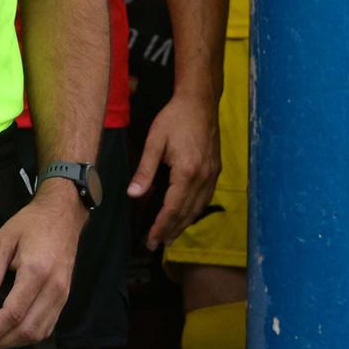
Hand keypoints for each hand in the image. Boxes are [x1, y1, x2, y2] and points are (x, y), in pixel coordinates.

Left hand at [0, 184, 86, 348]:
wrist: (63, 215)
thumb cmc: (30, 224)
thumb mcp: (2, 240)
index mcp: (36, 273)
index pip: (12, 314)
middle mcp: (53, 288)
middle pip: (27, 329)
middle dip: (1, 342)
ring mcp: (62, 294)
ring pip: (40, 332)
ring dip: (15, 342)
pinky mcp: (65, 296)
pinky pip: (49, 324)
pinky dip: (30, 335)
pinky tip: (13, 333)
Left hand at [130, 91, 221, 249]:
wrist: (200, 102)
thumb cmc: (175, 118)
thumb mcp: (154, 142)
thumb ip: (144, 170)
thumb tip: (134, 194)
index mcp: (187, 172)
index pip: (173, 208)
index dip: (161, 226)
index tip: (151, 240)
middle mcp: (204, 177)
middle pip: (187, 213)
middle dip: (171, 231)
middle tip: (156, 246)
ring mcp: (212, 174)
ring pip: (198, 208)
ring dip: (183, 224)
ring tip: (169, 236)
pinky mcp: (215, 169)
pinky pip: (205, 198)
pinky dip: (194, 211)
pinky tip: (185, 215)